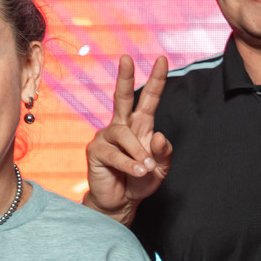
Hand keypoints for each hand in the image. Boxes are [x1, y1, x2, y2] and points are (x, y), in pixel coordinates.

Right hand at [83, 55, 172, 219]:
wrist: (121, 202)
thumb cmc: (140, 181)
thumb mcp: (161, 168)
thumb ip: (164, 153)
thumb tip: (160, 135)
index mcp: (140, 126)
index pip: (149, 99)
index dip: (156, 80)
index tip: (162, 59)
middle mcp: (122, 126)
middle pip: (123, 97)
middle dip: (125, 77)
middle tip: (127, 58)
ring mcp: (106, 137)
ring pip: (124, 135)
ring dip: (138, 153)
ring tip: (146, 168)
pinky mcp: (96, 151)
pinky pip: (114, 154)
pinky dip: (129, 164)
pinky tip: (137, 172)